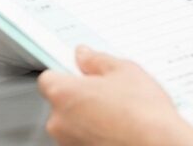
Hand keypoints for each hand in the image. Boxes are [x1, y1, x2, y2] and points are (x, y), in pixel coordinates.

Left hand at [38, 46, 192, 145]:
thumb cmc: (143, 114)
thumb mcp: (124, 71)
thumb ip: (97, 60)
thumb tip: (84, 55)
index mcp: (62, 93)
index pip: (49, 78)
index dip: (67, 75)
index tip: (82, 75)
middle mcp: (59, 122)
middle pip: (61, 103)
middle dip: (80, 98)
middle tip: (107, 95)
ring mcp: (69, 143)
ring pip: (73, 125)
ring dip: (88, 120)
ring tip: (118, 116)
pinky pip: (84, 140)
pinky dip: (96, 137)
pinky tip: (118, 132)